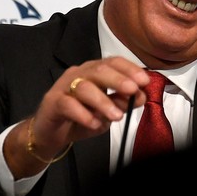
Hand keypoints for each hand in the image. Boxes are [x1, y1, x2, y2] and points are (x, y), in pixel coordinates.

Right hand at [4, 57, 149, 176]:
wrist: (52, 132)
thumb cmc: (81, 117)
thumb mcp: (107, 111)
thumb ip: (122, 102)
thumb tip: (140, 96)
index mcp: (94, 72)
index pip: (112, 62)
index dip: (129, 68)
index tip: (144, 80)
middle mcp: (79, 74)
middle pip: (98, 70)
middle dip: (118, 80)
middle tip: (132, 90)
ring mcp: (64, 86)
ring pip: (84, 88)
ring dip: (103, 101)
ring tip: (116, 116)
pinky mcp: (52, 102)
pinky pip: (68, 104)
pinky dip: (83, 114)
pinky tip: (94, 123)